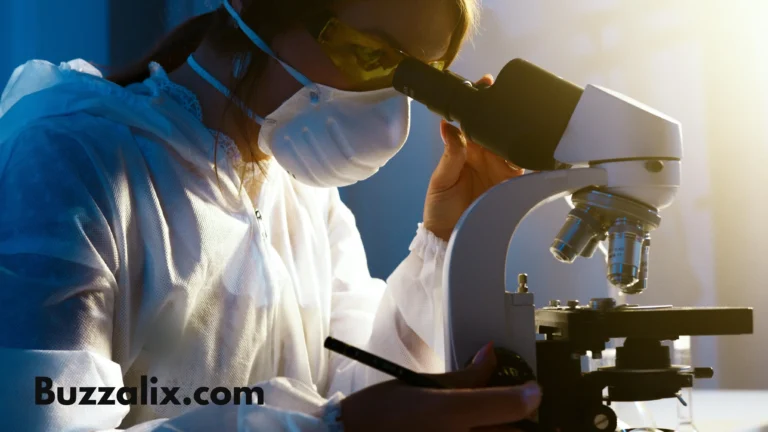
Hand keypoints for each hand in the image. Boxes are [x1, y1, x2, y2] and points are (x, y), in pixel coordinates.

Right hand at [339, 344, 541, 431]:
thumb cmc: (380, 413)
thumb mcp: (423, 384)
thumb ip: (465, 375)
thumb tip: (490, 355)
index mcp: (451, 412)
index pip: (512, 405)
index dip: (530, 396)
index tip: (533, 390)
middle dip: (525, 421)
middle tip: (528, 411)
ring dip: (507, 430)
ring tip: (505, 424)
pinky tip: (483, 430)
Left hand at [423, 75, 525, 240]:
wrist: (450, 239)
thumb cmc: (439, 210)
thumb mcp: (440, 181)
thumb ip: (450, 155)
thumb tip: (448, 126)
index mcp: (464, 149)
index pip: (473, 120)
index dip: (480, 103)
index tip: (486, 85)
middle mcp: (484, 155)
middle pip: (496, 127)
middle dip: (503, 111)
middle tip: (508, 95)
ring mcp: (499, 167)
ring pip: (512, 142)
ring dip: (516, 131)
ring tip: (521, 117)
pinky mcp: (512, 181)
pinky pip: (524, 164)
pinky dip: (530, 155)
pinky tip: (532, 145)